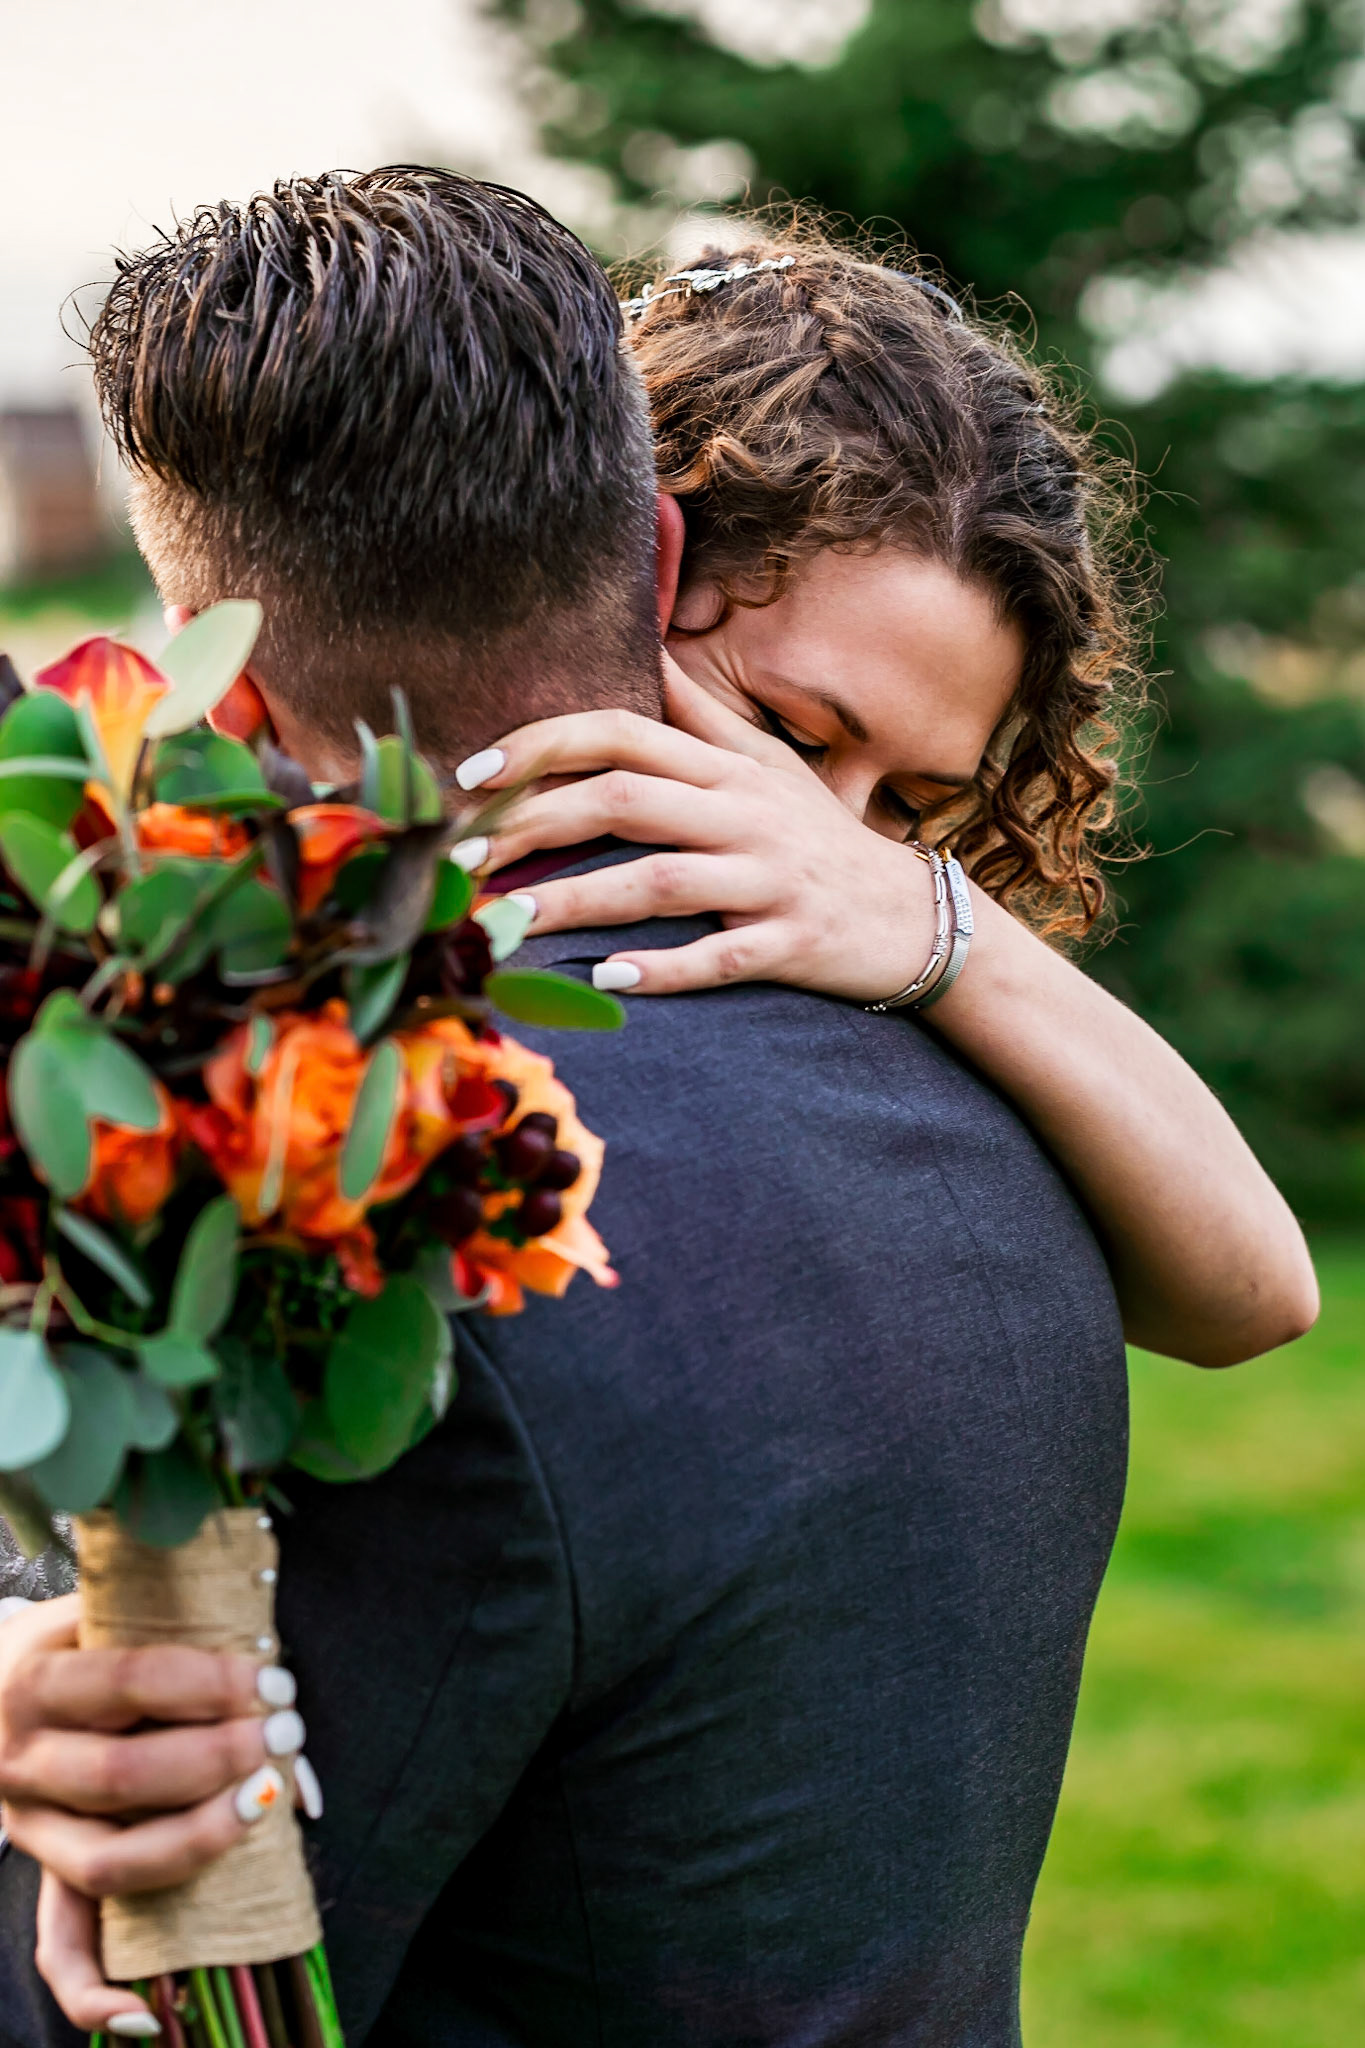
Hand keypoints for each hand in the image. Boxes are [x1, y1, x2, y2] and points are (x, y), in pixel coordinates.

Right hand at [0, 1593, 309, 2031]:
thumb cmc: (79, 1643)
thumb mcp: (110, 1620)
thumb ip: (184, 1644)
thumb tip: (278, 1693)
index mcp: (37, 1681)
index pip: (130, 1682)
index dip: (208, 1682)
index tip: (266, 1679)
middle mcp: (23, 1761)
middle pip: (123, 1776)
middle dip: (216, 1758)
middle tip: (278, 1731)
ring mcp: (30, 1827)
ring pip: (110, 1862)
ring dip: (198, 1840)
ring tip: (262, 1800)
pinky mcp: (43, 1873)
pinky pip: (60, 1949)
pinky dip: (96, 1995)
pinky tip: (147, 2016)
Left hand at [467, 661, 935, 1001]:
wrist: (914, 918)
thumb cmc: (820, 838)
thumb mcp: (767, 765)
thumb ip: (700, 712)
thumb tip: (646, 647)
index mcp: (727, 767)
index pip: (623, 733)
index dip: (543, 747)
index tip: (473, 775)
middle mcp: (744, 814)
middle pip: (625, 802)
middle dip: (534, 824)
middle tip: (463, 859)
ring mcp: (768, 880)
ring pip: (659, 881)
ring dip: (576, 902)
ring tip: (506, 923)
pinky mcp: (789, 943)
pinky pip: (719, 956)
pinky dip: (663, 968)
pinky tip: (607, 979)